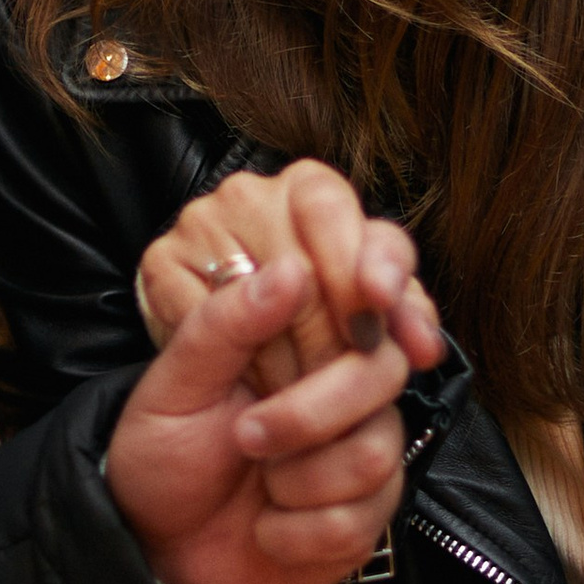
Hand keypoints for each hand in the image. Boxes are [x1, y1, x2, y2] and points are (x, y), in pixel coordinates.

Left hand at [106, 252, 412, 583]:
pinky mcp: (369, 510)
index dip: (381, 275)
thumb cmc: (163, 456)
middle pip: (384, 369)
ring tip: (256, 479)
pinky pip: (360, 516)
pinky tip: (269, 527)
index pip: (368, 281)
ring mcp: (363, 443)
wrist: (165, 552)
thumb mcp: (172, 387)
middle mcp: (343, 381)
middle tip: (245, 435)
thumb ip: (225, 325)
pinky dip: (297, 532)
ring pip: (376, 449)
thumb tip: (290, 271)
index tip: (370, 292)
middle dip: (309, 413)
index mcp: (297, 332)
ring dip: (296, 480)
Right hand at [135, 161, 443, 397]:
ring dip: (289, 358)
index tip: (376, 316)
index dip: (358, 263)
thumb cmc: (306, 324)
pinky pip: (205, 319)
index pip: (334, 210)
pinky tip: (261, 388)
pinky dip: (240, 361)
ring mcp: (200, 224)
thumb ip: (401, 316)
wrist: (225, 361)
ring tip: (312, 395)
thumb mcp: (365, 311)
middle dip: (331, 331)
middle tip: (347, 381)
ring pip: (255, 295)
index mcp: (309, 187)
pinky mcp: (160, 264)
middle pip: (298, 258)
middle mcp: (251, 194)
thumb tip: (422, 345)